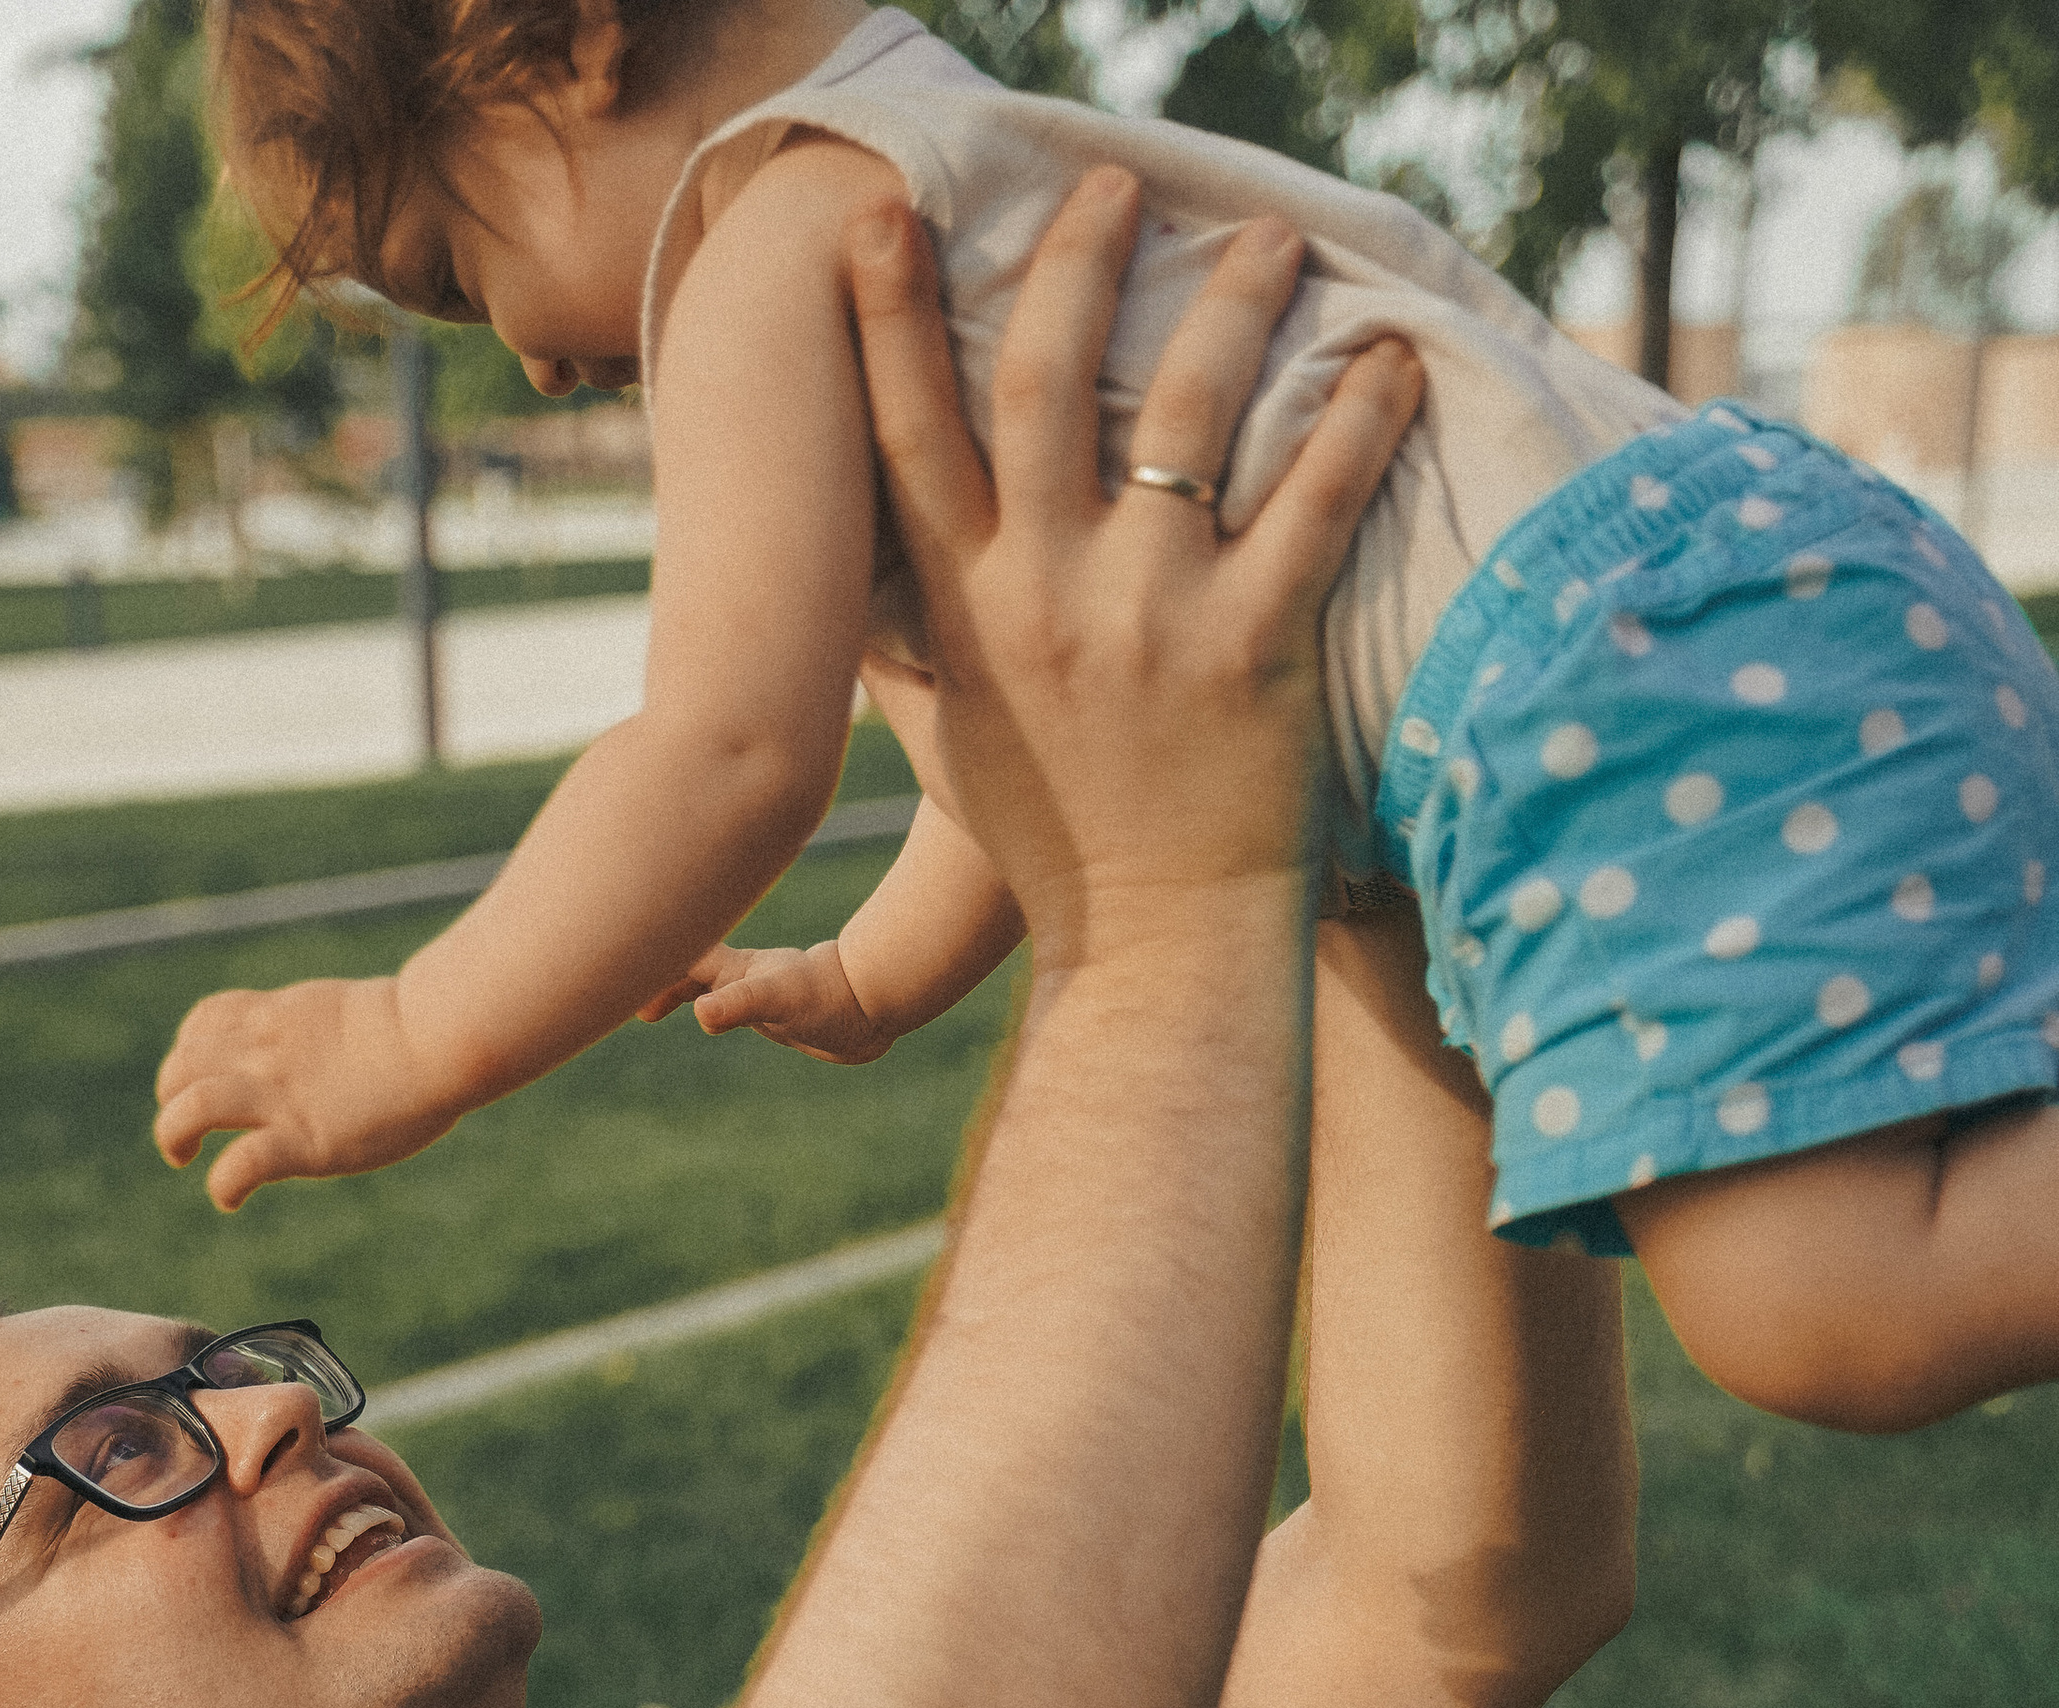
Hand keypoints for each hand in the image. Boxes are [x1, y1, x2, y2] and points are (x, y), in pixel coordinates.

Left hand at [152, 975, 458, 1208]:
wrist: (438, 1038)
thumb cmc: (422, 1030)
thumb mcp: (355, 1014)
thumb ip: (326, 1034)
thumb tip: (344, 1053)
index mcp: (279, 1018)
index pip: (205, 1021)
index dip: (191, 1050)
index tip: (205, 1077)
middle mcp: (266, 1053)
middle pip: (181, 1065)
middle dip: (170, 1096)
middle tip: (186, 1128)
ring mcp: (279, 1096)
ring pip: (191, 1108)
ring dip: (173, 1135)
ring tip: (182, 1156)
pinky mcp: (302, 1140)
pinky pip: (239, 1166)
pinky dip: (223, 1186)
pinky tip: (230, 1199)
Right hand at [641, 939, 902, 1064]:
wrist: (873, 1003)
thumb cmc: (828, 999)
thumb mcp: (781, 1004)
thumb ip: (741, 1005)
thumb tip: (704, 1014)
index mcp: (728, 968)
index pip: (672, 958)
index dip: (642, 960)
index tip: (607, 971)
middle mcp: (734, 972)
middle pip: (678, 963)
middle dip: (648, 972)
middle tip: (617, 997)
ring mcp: (749, 984)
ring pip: (698, 979)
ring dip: (672, 986)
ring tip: (647, 1010)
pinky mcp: (766, 1001)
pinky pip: (723, 995)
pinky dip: (705, 1000)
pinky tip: (706, 1012)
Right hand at [844, 176, 1421, 966]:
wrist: (1154, 956)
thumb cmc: (1060, 850)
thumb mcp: (960, 740)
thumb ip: (926, 641)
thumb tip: (883, 575)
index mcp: (969, 613)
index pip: (909, 436)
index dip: (887, 318)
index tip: (887, 218)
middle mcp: (1047, 599)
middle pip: (1039, 382)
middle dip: (1076, 263)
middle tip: (1119, 184)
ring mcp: (1150, 621)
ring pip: (1185, 414)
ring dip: (1231, 306)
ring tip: (1271, 245)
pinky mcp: (1253, 650)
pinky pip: (1312, 502)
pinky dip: (1356, 420)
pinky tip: (1391, 362)